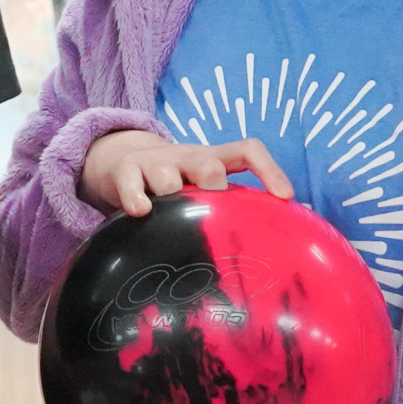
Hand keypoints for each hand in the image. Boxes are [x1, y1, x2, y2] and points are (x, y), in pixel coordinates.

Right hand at [79, 130, 295, 217]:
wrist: (117, 160)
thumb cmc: (171, 186)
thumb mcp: (197, 187)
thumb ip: (224, 208)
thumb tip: (260, 251)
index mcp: (211, 159)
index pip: (247, 151)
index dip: (269, 169)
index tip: (285, 198)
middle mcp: (186, 157)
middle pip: (209, 164)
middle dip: (214, 184)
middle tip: (215, 207)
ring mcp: (155, 163)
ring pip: (168, 174)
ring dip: (173, 193)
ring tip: (172, 213)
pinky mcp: (125, 171)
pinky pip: (131, 182)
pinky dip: (136, 196)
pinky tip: (141, 212)